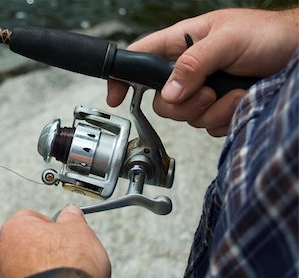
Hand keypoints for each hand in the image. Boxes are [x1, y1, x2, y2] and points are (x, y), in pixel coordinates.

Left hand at [0, 205, 110, 277]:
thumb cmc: (67, 265)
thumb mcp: (78, 230)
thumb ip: (71, 217)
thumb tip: (70, 212)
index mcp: (15, 229)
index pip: (30, 217)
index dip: (50, 224)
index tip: (63, 230)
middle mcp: (1, 254)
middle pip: (24, 244)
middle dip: (42, 248)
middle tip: (64, 254)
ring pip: (21, 268)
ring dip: (37, 270)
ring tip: (60, 276)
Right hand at [107, 8, 297, 135]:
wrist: (297, 54)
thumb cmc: (267, 35)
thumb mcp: (227, 40)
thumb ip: (193, 64)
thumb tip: (169, 92)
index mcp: (182, 44)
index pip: (140, 58)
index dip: (123, 77)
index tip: (114, 97)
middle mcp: (187, 70)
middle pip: (162, 101)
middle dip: (185, 105)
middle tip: (207, 93)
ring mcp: (202, 90)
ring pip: (186, 117)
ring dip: (212, 111)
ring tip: (234, 92)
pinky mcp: (217, 106)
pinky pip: (207, 125)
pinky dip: (225, 119)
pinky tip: (240, 101)